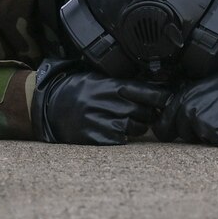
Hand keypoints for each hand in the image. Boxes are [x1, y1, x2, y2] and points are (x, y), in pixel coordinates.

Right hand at [31, 60, 170, 144]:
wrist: (49, 105)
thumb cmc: (79, 90)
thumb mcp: (99, 78)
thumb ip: (122, 82)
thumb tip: (155, 85)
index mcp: (109, 86)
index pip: (143, 91)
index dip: (159, 96)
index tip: (168, 98)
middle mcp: (106, 102)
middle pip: (142, 111)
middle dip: (148, 113)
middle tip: (147, 112)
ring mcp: (100, 120)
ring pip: (134, 127)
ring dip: (137, 126)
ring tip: (130, 122)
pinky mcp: (94, 136)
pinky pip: (119, 140)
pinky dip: (122, 137)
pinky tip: (116, 132)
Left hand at [152, 70, 217, 145]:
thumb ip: (203, 93)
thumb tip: (182, 106)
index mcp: (200, 85)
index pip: (168, 103)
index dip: (165, 118)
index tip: (165, 127)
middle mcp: (198, 98)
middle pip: (172, 121)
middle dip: (180, 130)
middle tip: (199, 133)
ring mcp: (206, 115)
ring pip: (188, 133)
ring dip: (199, 137)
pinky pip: (207, 143)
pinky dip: (216, 142)